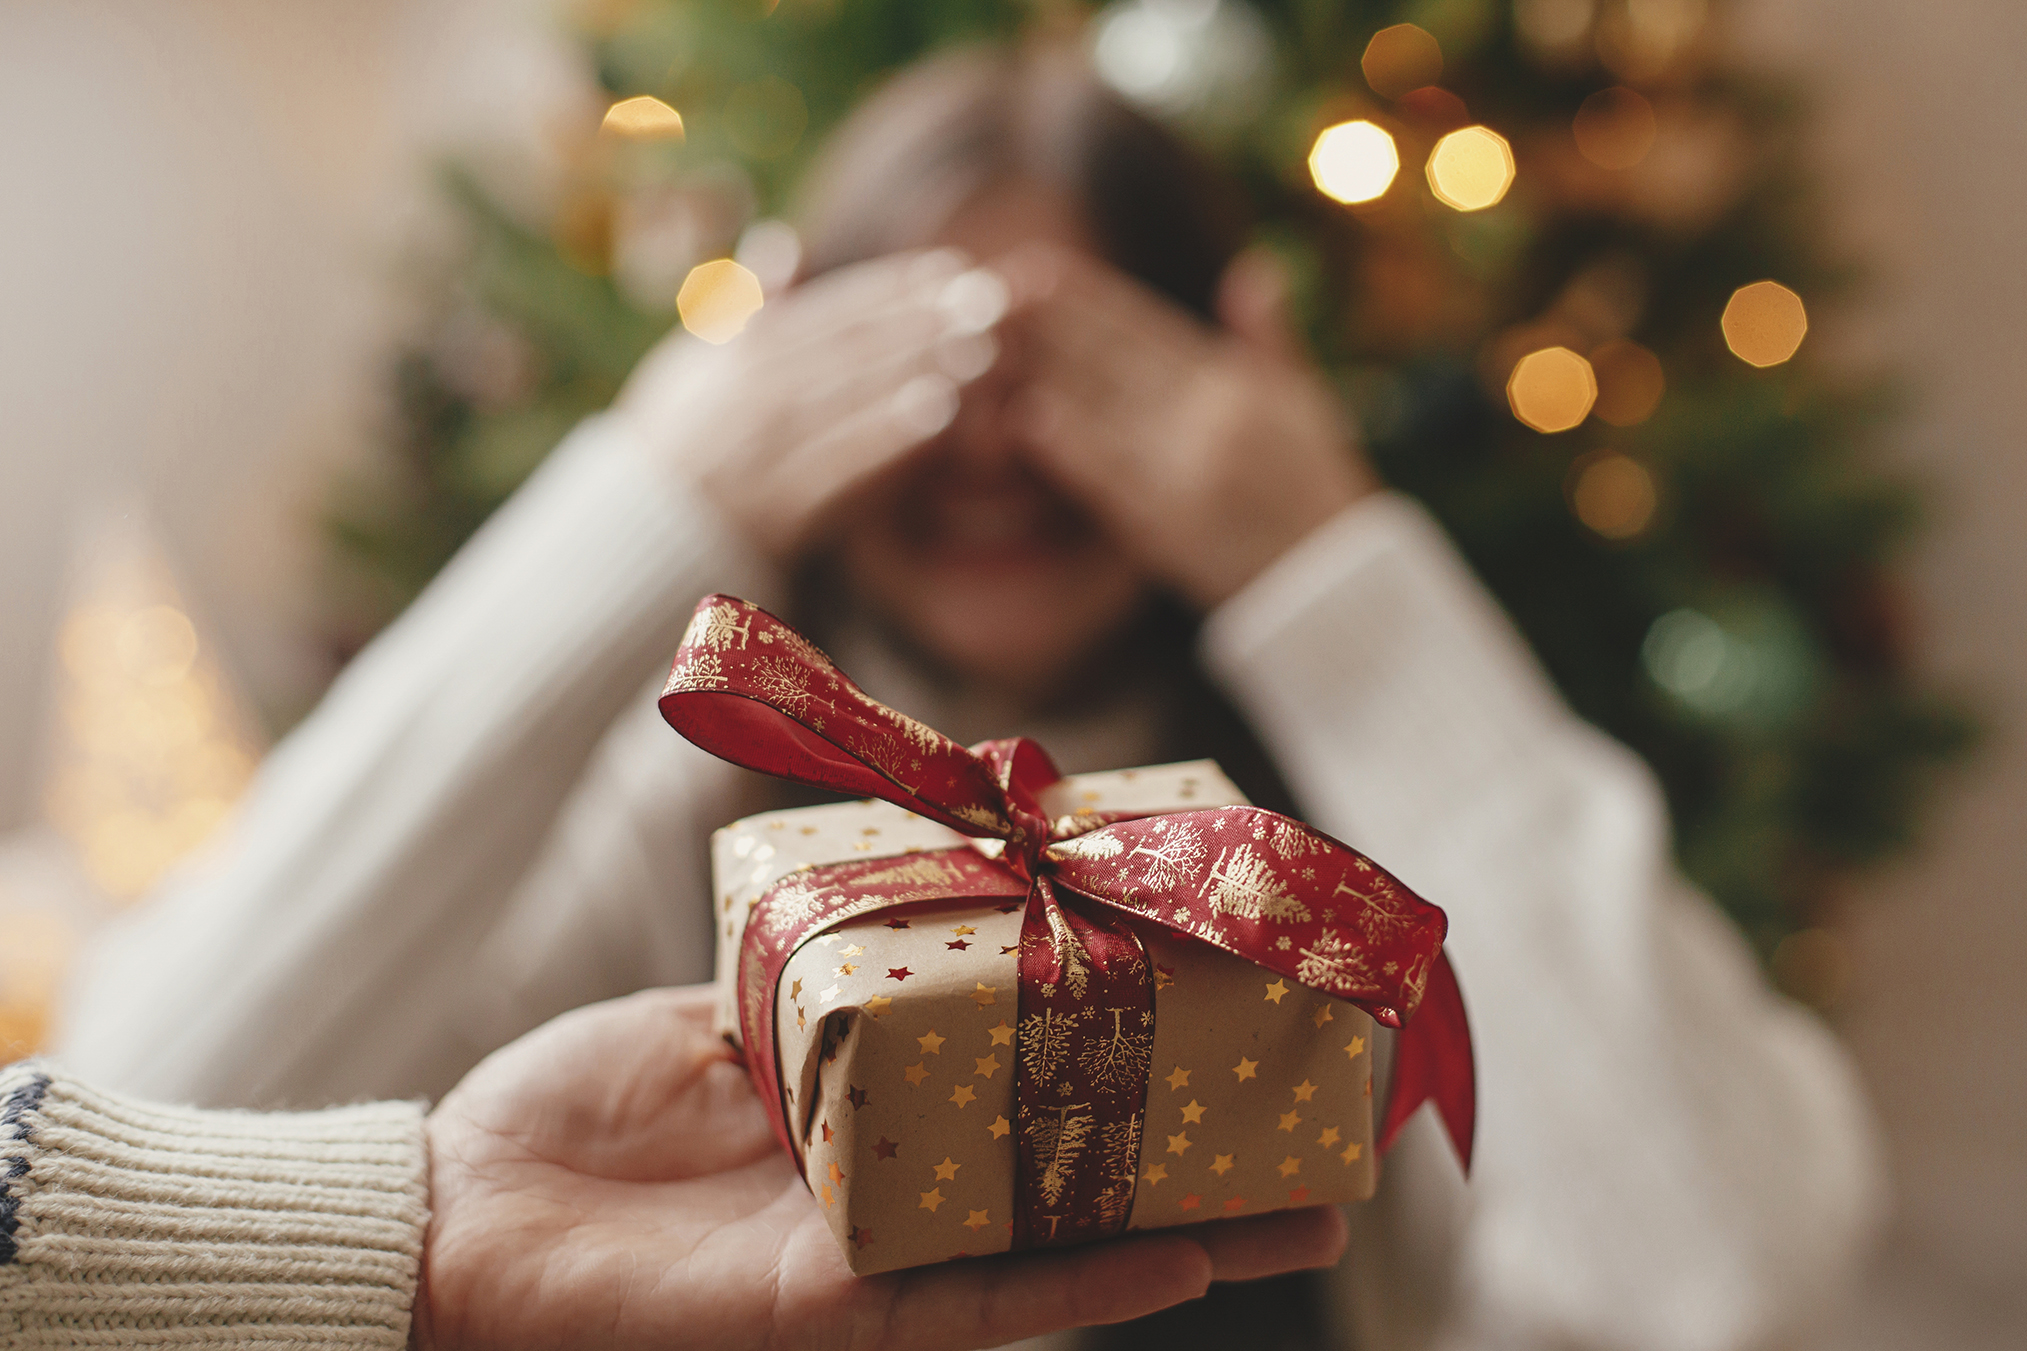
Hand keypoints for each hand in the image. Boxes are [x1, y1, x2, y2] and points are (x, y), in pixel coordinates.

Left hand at [415, 986, 1348, 1350]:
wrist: (450, 1214)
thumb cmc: (568, 1110)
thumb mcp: (709, 1011)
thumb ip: (808, 968)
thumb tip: (911, 884)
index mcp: (871, 1111)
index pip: (1027, 1084)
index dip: (1124, 1055)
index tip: (1214, 1001)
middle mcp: (899, 1192)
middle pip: (1079, 1177)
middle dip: (1200, 1154)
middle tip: (1319, 1122)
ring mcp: (877, 1255)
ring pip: (1066, 1248)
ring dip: (1193, 1228)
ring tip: (1313, 1205)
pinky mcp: (835, 1309)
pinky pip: (983, 1296)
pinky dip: (1084, 1280)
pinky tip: (1183, 1251)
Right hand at [614, 250, 1009, 555]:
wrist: (636, 531)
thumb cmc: (680, 437)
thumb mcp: (699, 361)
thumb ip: (749, 305)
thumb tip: (780, 236)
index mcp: (741, 353)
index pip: (833, 311)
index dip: (895, 287)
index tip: (955, 268)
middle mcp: (751, 394)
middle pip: (852, 347)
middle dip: (924, 320)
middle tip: (992, 300)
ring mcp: (763, 449)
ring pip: (851, 397)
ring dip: (917, 367)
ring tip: (981, 348)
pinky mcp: (775, 504)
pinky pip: (839, 463)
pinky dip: (888, 435)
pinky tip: (940, 414)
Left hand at [1002, 246, 1376, 609]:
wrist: (1334, 584)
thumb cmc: (1317, 491)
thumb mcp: (1307, 404)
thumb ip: (1271, 338)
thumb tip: (1253, 268)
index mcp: (1239, 384)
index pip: (1150, 327)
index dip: (1093, 297)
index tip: (1042, 268)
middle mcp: (1211, 416)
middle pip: (1116, 358)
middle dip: (1054, 321)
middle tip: (997, 288)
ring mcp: (1187, 469)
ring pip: (1104, 407)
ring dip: (1047, 372)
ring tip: (995, 342)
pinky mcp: (1169, 524)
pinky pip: (1110, 477)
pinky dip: (1070, 446)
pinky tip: (1028, 420)